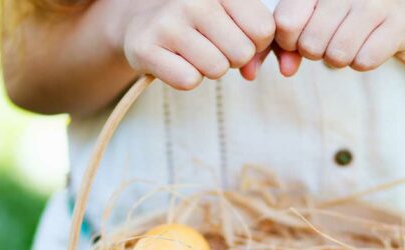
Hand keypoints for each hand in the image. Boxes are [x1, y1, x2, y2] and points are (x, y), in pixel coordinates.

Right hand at [119, 0, 275, 89]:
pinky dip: (185, 78)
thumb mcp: (229, 14)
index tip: (236, 36)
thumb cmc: (197, 22)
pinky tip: (175, 61)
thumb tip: (252, 71)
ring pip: (216, 69)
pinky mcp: (145, 48)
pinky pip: (188, 81)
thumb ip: (255, 37)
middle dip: (232, 58)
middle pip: (242, 53)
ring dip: (209, 69)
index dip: (255, 43)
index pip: (264, 29)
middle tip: (212, 46)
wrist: (141, 22)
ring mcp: (167, 23)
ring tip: (192, 52)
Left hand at [274, 0, 404, 70]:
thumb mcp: (309, 17)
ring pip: (337, 56)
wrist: (396, 3)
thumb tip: (286, 70)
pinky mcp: (399, 22)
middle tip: (329, 40)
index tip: (300, 37)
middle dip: (316, 52)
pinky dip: (362, 61)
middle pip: (311, 45)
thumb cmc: (341, 12)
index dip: (288, 41)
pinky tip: (367, 44)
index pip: (286, 23)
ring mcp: (375, 3)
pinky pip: (365, 61)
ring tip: (348, 42)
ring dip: (339, 58)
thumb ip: (287, 43)